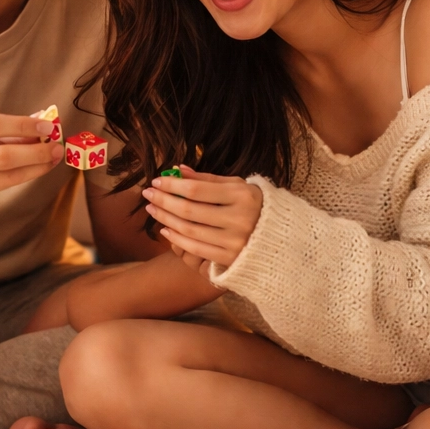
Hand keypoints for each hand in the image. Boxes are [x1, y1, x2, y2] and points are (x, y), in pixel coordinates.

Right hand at [0, 115, 61, 225]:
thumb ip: (1, 130)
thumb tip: (39, 122)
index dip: (22, 125)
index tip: (46, 126)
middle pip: (2, 155)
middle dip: (35, 151)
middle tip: (56, 147)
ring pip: (8, 177)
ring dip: (36, 167)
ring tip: (52, 159)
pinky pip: (4, 189)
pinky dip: (24, 177)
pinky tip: (35, 170)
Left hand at [142, 166, 261, 274]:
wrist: (281, 240)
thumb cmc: (255, 207)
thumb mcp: (239, 187)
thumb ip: (209, 179)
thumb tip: (179, 170)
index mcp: (243, 196)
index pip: (197, 189)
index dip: (172, 185)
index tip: (156, 181)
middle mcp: (240, 219)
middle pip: (189, 209)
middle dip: (164, 201)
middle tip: (148, 194)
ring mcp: (235, 241)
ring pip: (189, 229)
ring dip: (165, 218)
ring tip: (152, 209)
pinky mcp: (230, 259)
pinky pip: (196, 248)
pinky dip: (177, 238)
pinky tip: (165, 229)